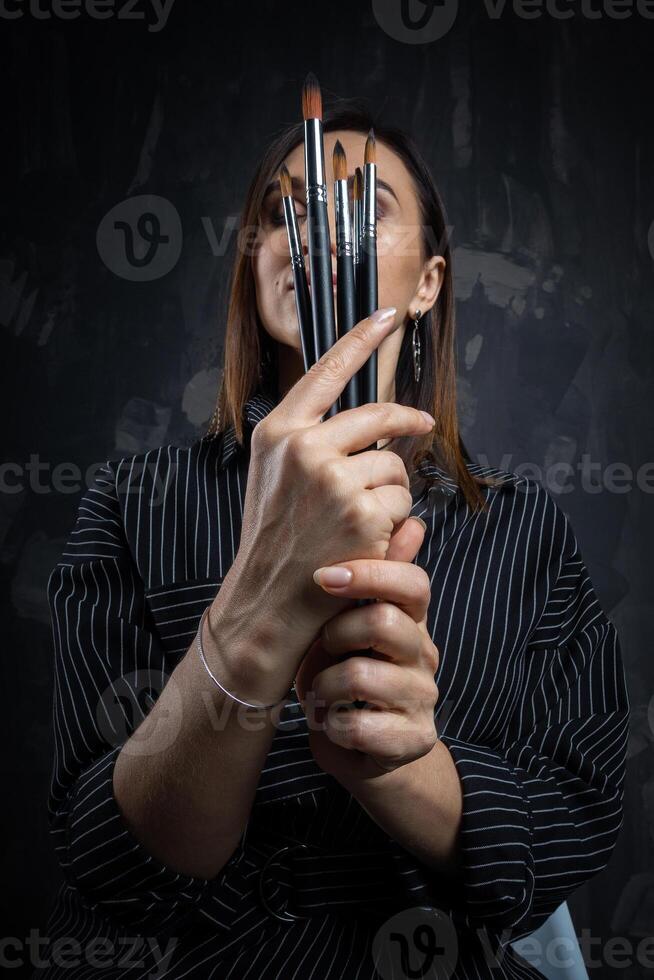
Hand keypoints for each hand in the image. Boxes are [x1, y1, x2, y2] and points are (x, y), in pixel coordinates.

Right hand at [210, 306, 435, 691]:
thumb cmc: (276, 544)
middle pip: (378, 416)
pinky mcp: (362, 509)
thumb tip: (373, 423)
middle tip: (423, 426)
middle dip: (405, 424)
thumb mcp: (275, 480)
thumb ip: (312, 443)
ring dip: (391, 493)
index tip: (387, 314)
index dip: (360, 338)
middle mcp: (303, 446)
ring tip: (358, 525)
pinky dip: (395, 524)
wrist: (266, 604)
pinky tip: (366, 542)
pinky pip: (403, 503)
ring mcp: (333, 477)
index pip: (326, 371)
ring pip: (394, 466)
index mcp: (278, 432)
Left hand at [294, 516, 439, 787]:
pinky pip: (359, 725)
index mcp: (411, 619)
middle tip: (322, 648)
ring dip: (325, 685)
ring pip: (362, 675)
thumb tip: (412, 521)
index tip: (322, 579)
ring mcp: (423, 697)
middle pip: (384, 622)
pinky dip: (333, 725)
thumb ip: (369, 580)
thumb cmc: (346, 672)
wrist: (361, 745)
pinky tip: (331, 723)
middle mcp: (424, 653)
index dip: (369, 574)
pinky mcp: (415, 738)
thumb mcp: (348, 622)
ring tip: (320, 692)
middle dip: (336, 634)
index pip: (412, 582)